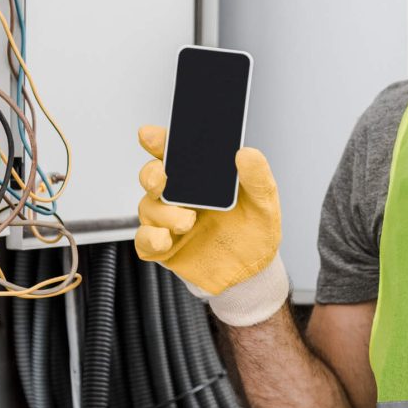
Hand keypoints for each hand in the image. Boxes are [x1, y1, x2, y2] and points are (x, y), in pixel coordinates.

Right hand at [135, 125, 287, 324]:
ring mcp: (168, 221)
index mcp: (200, 177)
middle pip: (151, 176)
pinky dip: (150, 238)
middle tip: (162, 179)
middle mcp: (180, 195)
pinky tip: (166, 239)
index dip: (158, 141)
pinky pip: (143, 240)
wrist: (252, 271)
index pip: (174, 152)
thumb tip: (246, 153)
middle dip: (151, 174)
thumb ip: (257, 177)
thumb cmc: (254, 231)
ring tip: (188, 221)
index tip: (150, 136)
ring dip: (165, 213)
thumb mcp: (264, 202)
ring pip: (148, 208)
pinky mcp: (163, 248)